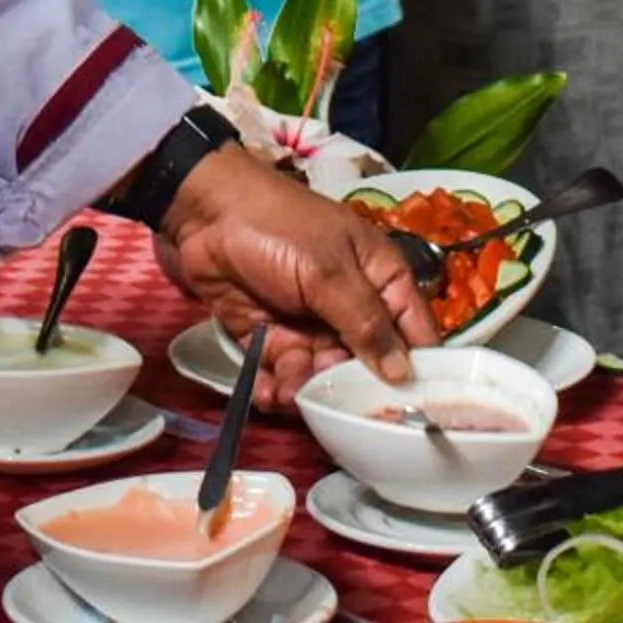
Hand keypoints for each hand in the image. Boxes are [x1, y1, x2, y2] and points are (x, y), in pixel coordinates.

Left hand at [156, 146, 437, 409]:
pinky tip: (269, 393)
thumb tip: (403, 373)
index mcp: (380, 278)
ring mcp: (311, 324)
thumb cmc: (280, 228)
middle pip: (368, 365)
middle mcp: (351, 307)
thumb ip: (366, 322)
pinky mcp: (272, 338)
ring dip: (308, 390)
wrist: (204, 213)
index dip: (418, 371)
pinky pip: (285, 374)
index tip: (413, 410)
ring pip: (324, 376)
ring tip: (288, 393)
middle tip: (335, 407)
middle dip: (351, 389)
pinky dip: (278, 389)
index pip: (414, 333)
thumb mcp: (329, 271)